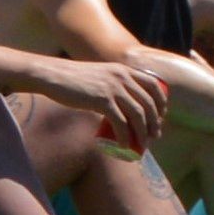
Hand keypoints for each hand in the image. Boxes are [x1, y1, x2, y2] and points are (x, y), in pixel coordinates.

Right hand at [50, 51, 177, 147]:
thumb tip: (120, 101)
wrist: (52, 76)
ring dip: (143, 133)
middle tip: (154, 136)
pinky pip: (120, 122)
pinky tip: (125, 145)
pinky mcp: (102, 100)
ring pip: (138, 114)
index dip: (161, 102)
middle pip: (149, 103)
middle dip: (155, 122)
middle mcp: (122, 77)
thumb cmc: (73, 79)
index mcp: (123, 70)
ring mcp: (113, 88)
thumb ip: (111, 82)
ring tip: (143, 144)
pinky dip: (125, 136)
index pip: (153, 85)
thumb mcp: (99, 74)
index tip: (159, 117)